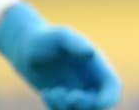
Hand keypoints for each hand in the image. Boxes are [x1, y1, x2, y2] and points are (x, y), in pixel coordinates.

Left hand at [0, 1, 121, 109]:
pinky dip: (55, 107)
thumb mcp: (60, 36)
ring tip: (52, 91)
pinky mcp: (61, 100)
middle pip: (98, 105)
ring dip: (65, 107)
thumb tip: (91, 53)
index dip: (109, 99)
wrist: (25, 47)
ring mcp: (76, 92)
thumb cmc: (45, 38)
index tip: (95, 103)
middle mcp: (90, 81)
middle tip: (68, 96)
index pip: (113, 88)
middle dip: (84, 105)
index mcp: (97, 66)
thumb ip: (76, 43)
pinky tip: (46, 92)